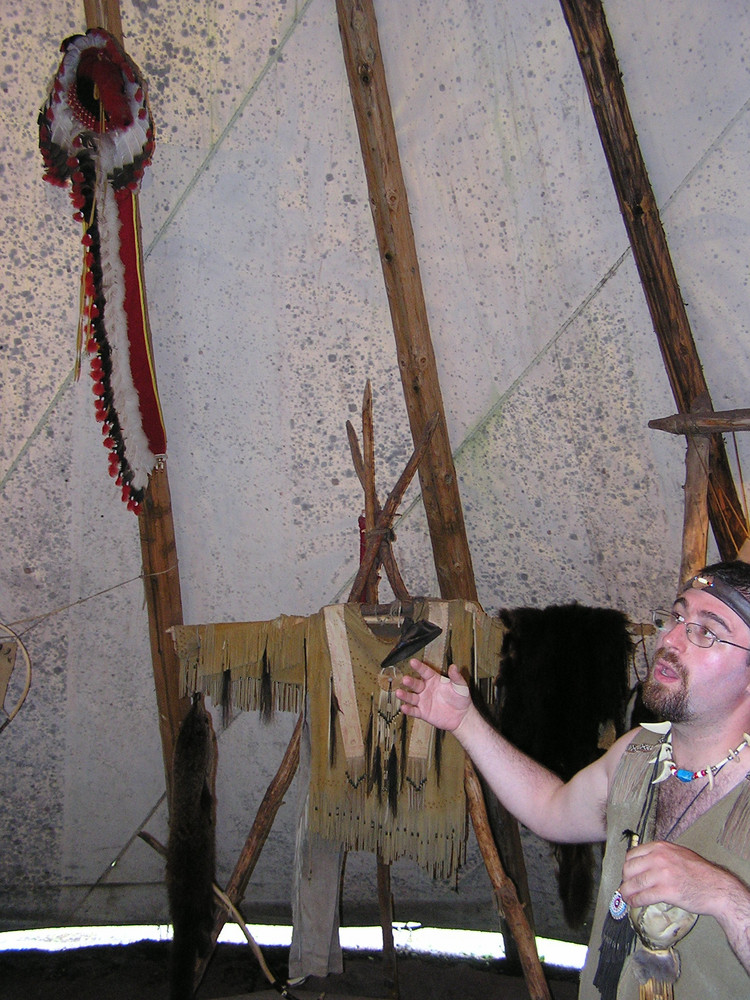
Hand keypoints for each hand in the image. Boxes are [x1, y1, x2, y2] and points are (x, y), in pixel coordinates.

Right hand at [396, 659, 472, 732]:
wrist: (462, 716)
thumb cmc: (461, 699)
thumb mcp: (460, 686)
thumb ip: (456, 676)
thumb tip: (454, 666)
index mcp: (434, 680)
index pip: (425, 672)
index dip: (419, 667)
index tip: (412, 662)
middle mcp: (426, 689)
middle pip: (415, 684)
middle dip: (410, 682)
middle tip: (405, 679)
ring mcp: (424, 701)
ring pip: (412, 697)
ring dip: (405, 695)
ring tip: (399, 693)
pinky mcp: (423, 712)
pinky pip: (414, 711)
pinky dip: (408, 710)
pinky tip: (404, 707)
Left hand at [620, 840, 736, 917]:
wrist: (717, 887)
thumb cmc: (700, 872)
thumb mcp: (678, 853)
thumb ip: (660, 855)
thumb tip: (643, 863)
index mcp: (660, 847)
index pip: (632, 854)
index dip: (628, 866)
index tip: (628, 874)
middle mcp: (659, 858)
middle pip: (629, 868)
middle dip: (625, 879)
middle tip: (627, 886)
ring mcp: (662, 874)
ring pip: (634, 883)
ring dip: (626, 892)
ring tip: (625, 897)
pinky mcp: (667, 891)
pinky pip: (643, 896)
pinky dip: (635, 901)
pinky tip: (633, 903)